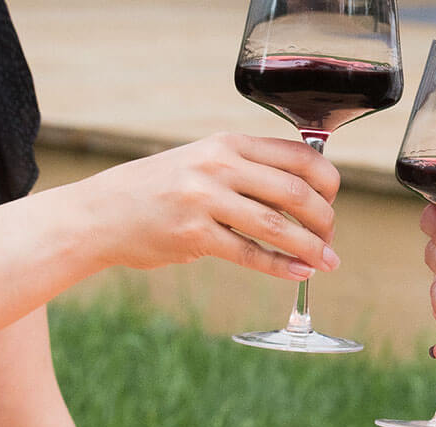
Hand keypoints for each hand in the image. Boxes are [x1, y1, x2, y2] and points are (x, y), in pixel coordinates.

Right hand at [83, 133, 342, 280]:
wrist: (103, 212)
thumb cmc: (161, 190)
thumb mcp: (203, 162)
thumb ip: (247, 169)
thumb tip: (304, 192)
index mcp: (228, 143)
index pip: (299, 156)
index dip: (328, 182)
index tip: (332, 202)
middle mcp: (218, 165)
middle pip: (295, 192)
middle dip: (324, 220)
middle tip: (330, 239)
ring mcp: (204, 199)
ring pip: (276, 225)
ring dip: (310, 248)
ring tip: (327, 262)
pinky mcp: (193, 235)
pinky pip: (249, 253)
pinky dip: (280, 267)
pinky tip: (299, 274)